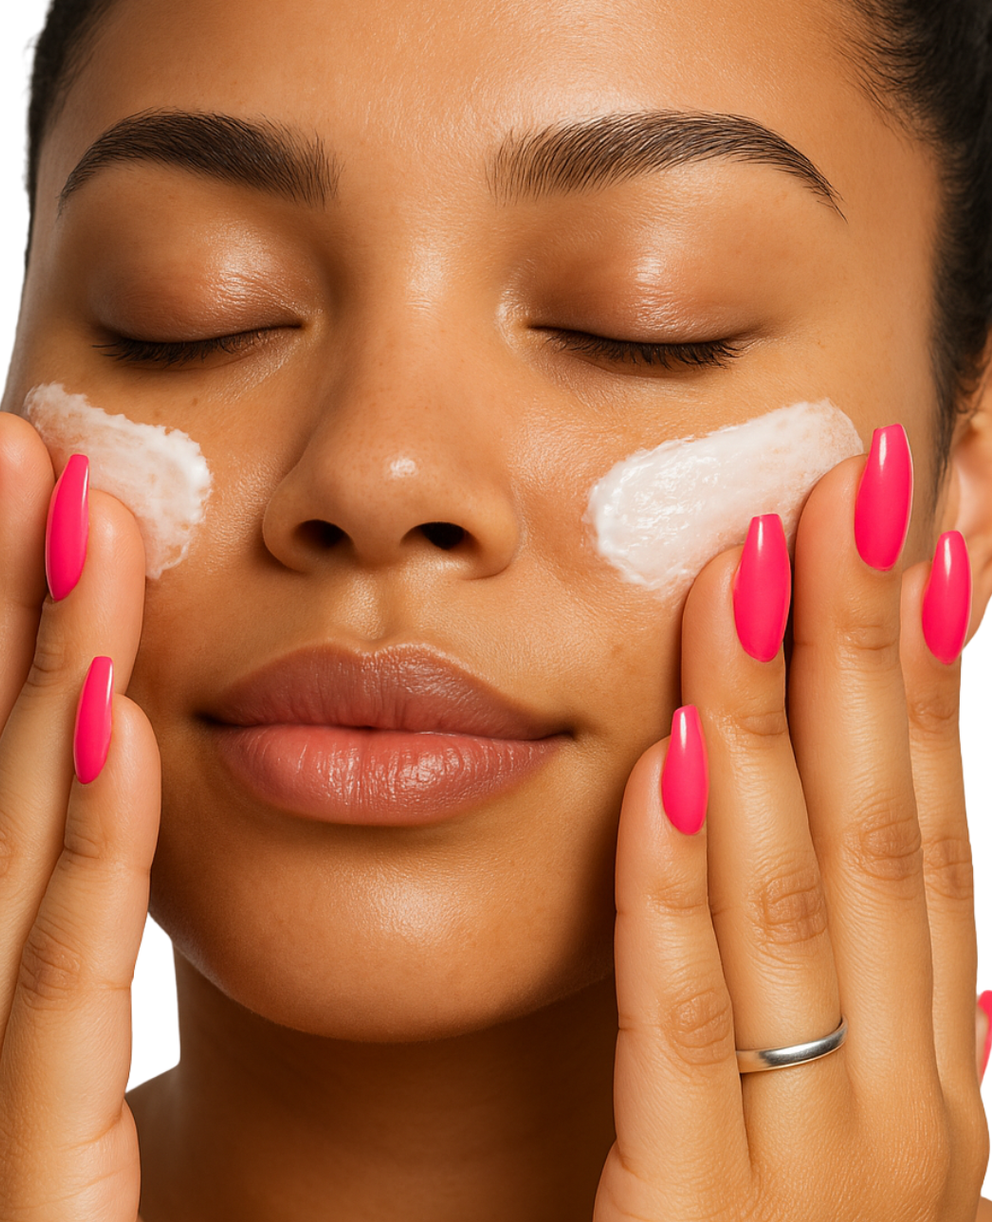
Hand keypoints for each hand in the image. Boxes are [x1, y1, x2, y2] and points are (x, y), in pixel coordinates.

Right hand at [0, 390, 160, 1221]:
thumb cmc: (74, 1221)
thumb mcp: (47, 1111)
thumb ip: (58, 952)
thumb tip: (92, 772)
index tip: (17, 480)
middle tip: (4, 433)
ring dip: (21, 672)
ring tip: (63, 500)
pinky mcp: (17, 1218)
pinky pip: (52, 1016)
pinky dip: (73, 860)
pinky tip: (110, 716)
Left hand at [596, 430, 989, 1219]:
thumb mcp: (852, 1146)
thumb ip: (884, 1041)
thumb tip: (962, 962)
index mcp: (931, 1071)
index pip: (926, 824)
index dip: (929, 665)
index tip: (921, 523)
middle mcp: (903, 1107)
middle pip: (881, 828)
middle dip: (872, 642)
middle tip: (855, 473)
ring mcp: (816, 1181)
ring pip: (791, 900)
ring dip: (774, 720)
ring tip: (757, 562)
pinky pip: (683, 1037)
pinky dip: (676, 895)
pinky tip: (663, 766)